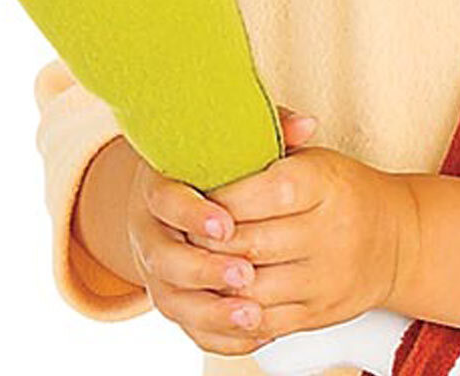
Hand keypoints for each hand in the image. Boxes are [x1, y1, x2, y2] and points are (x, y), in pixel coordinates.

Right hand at [127, 106, 318, 354]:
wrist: (179, 199)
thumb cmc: (212, 166)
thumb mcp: (231, 144)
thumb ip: (268, 132)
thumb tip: (308, 125)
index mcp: (160, 187)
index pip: (166, 200)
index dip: (192, 214)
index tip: (226, 224)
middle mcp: (151, 232)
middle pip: (164, 258)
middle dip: (203, 270)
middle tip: (244, 275)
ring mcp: (156, 271)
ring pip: (172, 299)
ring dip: (211, 311)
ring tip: (252, 314)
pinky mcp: (172, 299)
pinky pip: (187, 326)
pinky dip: (217, 334)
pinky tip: (252, 334)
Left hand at [193, 130, 414, 353]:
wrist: (396, 239)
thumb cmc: (341, 190)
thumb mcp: (313, 158)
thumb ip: (270, 144)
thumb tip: (223, 122)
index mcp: (323, 184)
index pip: (260, 193)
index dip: (219, 200)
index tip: (192, 195)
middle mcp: (329, 232)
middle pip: (250, 243)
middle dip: (207, 243)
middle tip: (180, 233)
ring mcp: (326, 278)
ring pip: (253, 289)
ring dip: (215, 281)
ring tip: (191, 266)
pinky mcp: (320, 314)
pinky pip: (266, 322)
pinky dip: (234, 313)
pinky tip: (216, 296)